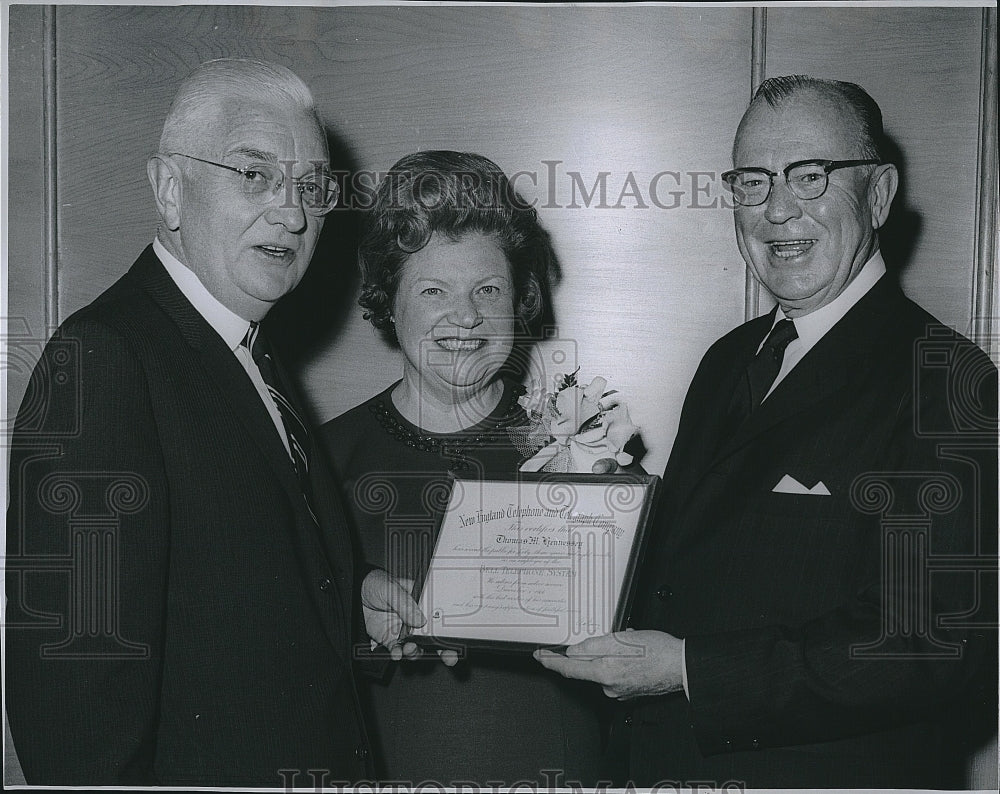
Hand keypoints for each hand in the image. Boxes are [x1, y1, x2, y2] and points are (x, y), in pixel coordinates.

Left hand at [360, 569, 457, 665]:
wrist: (353, 594)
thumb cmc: (376, 583)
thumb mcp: (391, 587)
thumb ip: (405, 603)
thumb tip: (420, 620)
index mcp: (421, 602)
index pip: (440, 615)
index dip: (450, 628)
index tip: (457, 639)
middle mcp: (415, 618)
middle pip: (434, 635)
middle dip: (443, 648)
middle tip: (448, 656)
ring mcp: (404, 630)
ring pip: (418, 646)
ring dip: (417, 652)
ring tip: (411, 649)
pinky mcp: (390, 639)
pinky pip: (398, 651)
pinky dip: (399, 655)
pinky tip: (397, 653)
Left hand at [534, 629, 683, 698]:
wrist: (682, 666)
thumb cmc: (658, 651)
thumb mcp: (621, 639)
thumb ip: (593, 645)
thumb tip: (574, 651)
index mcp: (604, 673)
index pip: (568, 668)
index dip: (551, 661)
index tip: (540, 656)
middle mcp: (609, 686)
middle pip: (585, 667)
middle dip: (588, 651)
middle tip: (604, 639)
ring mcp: (619, 690)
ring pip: (602, 668)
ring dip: (606, 654)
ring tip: (627, 642)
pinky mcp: (629, 690)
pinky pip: (615, 672)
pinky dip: (618, 661)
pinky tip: (632, 653)